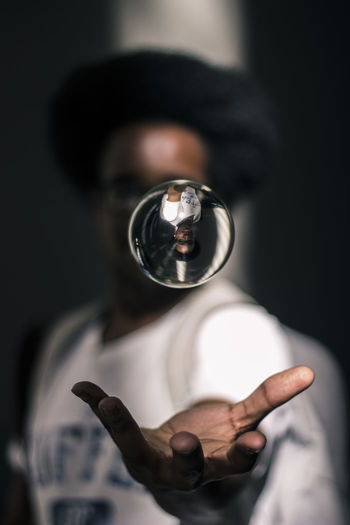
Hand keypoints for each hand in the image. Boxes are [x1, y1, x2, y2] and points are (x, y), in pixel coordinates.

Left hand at [72, 366, 313, 491]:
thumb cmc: (216, 449)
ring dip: (123, 429)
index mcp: (220, 466)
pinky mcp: (133, 448)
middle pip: (186, 472)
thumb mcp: (242, 423)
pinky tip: (82, 388)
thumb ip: (270, 398)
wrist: (182, 475)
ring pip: (137, 451)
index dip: (245, 454)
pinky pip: (115, 429)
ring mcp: (154, 463)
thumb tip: (308, 373)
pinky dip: (98, 406)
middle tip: (185, 444)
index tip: (255, 441)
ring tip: (108, 404)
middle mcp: (185, 472)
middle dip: (188, 460)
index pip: (235, 464)